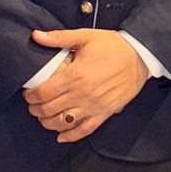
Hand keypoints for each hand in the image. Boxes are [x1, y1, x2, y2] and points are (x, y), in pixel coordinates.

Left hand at [22, 29, 148, 142]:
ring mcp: (93, 106)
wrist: (141, 56)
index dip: (30, 95)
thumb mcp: (87, 36)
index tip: (29, 93)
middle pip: (48, 110)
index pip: (42, 93)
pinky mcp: (104, 113)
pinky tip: (61, 136)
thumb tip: (36, 35)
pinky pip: (84, 130)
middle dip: (35, 109)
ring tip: (44, 116)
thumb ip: (59, 37)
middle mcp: (82, 94)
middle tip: (33, 104)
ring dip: (47, 122)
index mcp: (75, 76)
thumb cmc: (114, 46)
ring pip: (61, 123)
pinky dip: (70, 136)